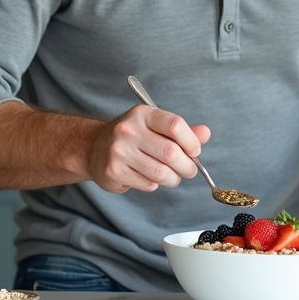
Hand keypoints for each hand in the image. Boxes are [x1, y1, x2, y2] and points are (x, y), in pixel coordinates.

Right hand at [85, 104, 210, 193]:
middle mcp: (129, 130)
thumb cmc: (133, 137)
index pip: (175, 125)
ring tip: (172, 176)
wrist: (92, 148)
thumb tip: (205, 133)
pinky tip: (148, 176)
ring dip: (173, 179)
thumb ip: (182, 131)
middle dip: (188, 167)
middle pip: (171, 153)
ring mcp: (119, 151)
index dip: (192, 141)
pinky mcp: (113, 172)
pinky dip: (155, 185)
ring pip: (161, 173)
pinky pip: (148, 185)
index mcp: (142, 114)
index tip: (195, 151)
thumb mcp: (154, 126)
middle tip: (190, 170)